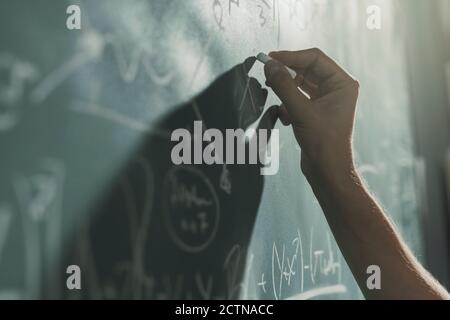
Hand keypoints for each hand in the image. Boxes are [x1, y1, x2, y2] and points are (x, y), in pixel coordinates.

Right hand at [264, 48, 359, 183]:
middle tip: (267, 73)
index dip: (290, 56)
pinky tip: (285, 117)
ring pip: (300, 84)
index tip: (270, 58)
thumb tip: (270, 65)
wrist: (327, 170)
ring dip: (286, 89)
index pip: (314, 58)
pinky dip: (288, 104)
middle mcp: (337, 88)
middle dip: (286, 73)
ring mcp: (326, 99)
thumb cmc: (323, 142)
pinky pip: (298, 97)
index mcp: (342, 83)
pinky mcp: (316, 111)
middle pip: (306, 69)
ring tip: (273, 92)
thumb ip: (284, 86)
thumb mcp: (301, 111)